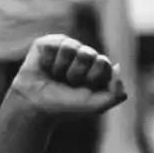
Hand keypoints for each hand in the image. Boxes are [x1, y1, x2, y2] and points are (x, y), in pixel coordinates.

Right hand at [10, 35, 127, 120]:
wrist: (35, 107)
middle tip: (67, 83)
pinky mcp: (46, 44)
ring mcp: (65, 48)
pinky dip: (48, 61)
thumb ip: (117, 92)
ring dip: (61, 68)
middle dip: (76, 73)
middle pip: (88, 53)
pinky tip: (45, 68)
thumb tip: (117, 67)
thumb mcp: (97, 106)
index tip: (83, 88)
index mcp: (97, 68)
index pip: (103, 62)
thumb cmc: (66, 107)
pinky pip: (53, 45)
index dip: (92, 77)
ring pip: (70, 46)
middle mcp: (83, 56)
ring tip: (55, 76)